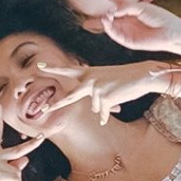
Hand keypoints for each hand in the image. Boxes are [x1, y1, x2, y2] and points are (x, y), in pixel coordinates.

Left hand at [39, 61, 169, 124]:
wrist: (142, 75)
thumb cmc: (126, 77)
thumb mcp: (107, 78)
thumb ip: (95, 90)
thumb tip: (96, 111)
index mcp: (89, 72)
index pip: (68, 71)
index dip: (53, 69)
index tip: (39, 67)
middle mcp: (89, 80)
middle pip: (70, 96)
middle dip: (56, 105)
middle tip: (44, 109)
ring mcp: (96, 90)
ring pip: (95, 107)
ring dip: (105, 105)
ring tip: (116, 93)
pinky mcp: (104, 99)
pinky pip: (103, 114)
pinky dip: (109, 113)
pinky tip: (119, 103)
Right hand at [99, 4, 180, 53]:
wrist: (169, 31)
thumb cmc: (159, 17)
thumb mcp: (141, 7)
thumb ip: (125, 7)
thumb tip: (111, 11)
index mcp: (131, 9)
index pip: (115, 0)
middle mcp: (127, 19)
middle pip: (110, 15)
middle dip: (105, 13)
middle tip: (102, 12)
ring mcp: (127, 30)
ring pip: (111, 26)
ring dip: (106, 21)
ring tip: (106, 16)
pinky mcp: (128, 40)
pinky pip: (116, 35)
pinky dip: (110, 29)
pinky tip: (108, 22)